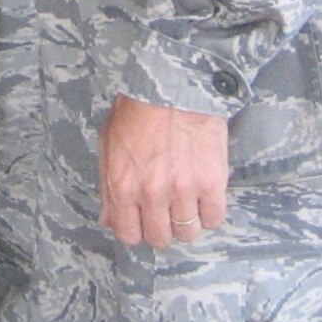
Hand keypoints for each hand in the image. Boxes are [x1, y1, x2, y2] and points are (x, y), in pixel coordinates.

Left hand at [98, 96, 228, 247]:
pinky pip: (214, 218)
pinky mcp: (211, 182)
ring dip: (187, 221)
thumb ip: (107, 186)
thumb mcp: (109, 144)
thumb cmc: (138, 109)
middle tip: (166, 210)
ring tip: (187, 201)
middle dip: (162, 228)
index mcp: (122, 186)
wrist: (173, 83)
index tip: (143, 220)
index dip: (136, 230)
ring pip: (188, 232)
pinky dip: (210, 212)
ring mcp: (183, 190)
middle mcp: (151, 194)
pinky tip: (205, 196)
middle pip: (160, 238)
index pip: (128, 234)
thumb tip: (108, 220)